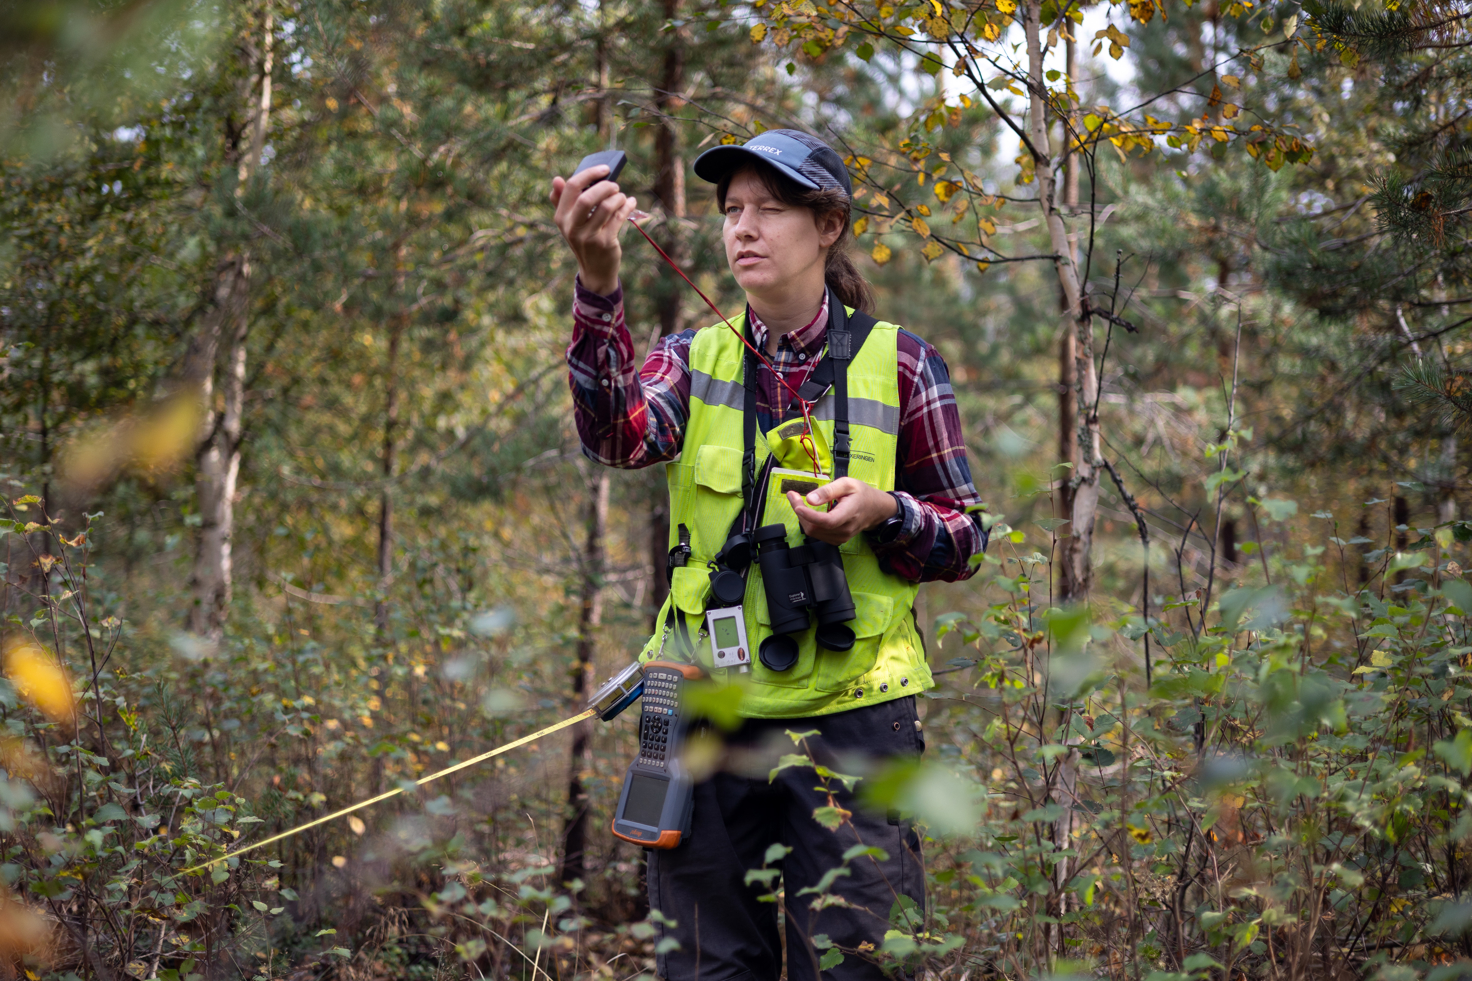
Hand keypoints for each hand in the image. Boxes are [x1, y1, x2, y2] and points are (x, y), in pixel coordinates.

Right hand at [550, 166, 639, 295]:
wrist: (595, 271)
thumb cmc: (584, 240)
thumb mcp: (570, 223)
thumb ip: (562, 201)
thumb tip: (557, 179)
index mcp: (561, 217)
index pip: (571, 187)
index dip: (589, 174)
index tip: (604, 169)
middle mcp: (572, 227)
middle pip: (588, 197)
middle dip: (605, 186)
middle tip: (614, 186)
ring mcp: (589, 237)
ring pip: (607, 207)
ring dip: (618, 197)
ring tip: (622, 197)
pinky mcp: (606, 243)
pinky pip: (619, 218)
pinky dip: (627, 206)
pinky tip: (630, 203)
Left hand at [788, 478, 897, 545]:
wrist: (875, 509)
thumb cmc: (861, 494)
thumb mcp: (847, 484)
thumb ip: (828, 491)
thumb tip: (810, 499)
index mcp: (849, 513)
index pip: (827, 521)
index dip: (809, 515)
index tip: (796, 503)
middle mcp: (845, 529)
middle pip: (815, 527)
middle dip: (800, 512)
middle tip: (793, 495)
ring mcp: (841, 537)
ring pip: (813, 532)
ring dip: (803, 517)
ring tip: (799, 502)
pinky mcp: (837, 540)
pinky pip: (817, 534)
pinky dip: (809, 523)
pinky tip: (809, 512)